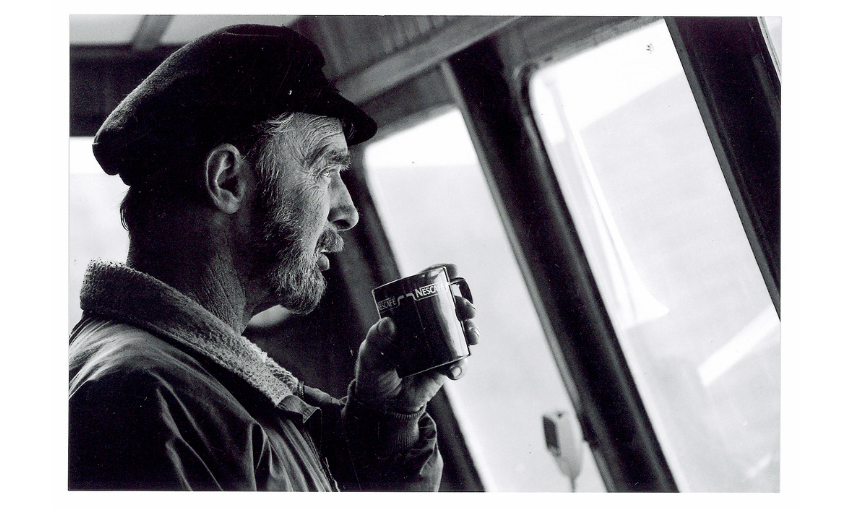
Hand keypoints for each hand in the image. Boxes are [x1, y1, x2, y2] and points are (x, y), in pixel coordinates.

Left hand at [354, 265, 478, 413]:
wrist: (382, 405)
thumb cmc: (373, 372)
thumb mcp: (370, 353)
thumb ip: (378, 338)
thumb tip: (389, 323)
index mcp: (406, 318)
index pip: (422, 291)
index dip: (437, 278)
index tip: (451, 269)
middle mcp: (425, 329)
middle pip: (449, 310)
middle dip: (463, 305)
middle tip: (467, 308)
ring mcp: (437, 347)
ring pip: (461, 333)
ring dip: (470, 331)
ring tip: (471, 335)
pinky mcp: (443, 368)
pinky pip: (458, 363)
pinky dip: (461, 365)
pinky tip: (455, 371)